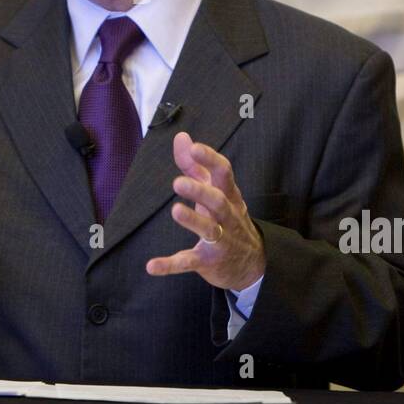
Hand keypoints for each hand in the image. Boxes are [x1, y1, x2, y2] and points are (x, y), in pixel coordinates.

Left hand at [146, 131, 265, 291]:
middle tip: (178, 182)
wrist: (251, 263)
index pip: (224, 173)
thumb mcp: (215, 191)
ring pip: (208, 230)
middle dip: (201, 191)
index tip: (194, 148)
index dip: (210, 159)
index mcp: (228, 195)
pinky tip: (152, 266)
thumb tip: (181, 137)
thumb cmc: (227, 217)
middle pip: (218, 201)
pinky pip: (189, 262)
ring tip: (176, 211)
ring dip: (193, 221)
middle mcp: (227, 217)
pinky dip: (170, 265)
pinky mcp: (208, 262)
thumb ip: (195, 165)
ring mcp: (220, 240)